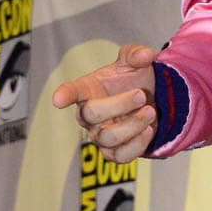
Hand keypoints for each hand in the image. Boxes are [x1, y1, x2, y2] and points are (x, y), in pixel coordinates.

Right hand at [52, 43, 157, 162]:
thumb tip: (146, 55)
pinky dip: (138, 143)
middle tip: (141, 94)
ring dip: (133, 124)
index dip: (65, 95)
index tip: (59, 99)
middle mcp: (89, 115)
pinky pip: (121, 156)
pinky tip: (148, 129)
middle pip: (91, 115)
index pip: (72, 91)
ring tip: (150, 111)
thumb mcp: (134, 60)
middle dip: (121, 104)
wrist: (153, 100)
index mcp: (88, 88)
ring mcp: (100, 135)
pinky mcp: (115, 153)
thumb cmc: (133, 79)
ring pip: (107, 138)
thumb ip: (137, 54)